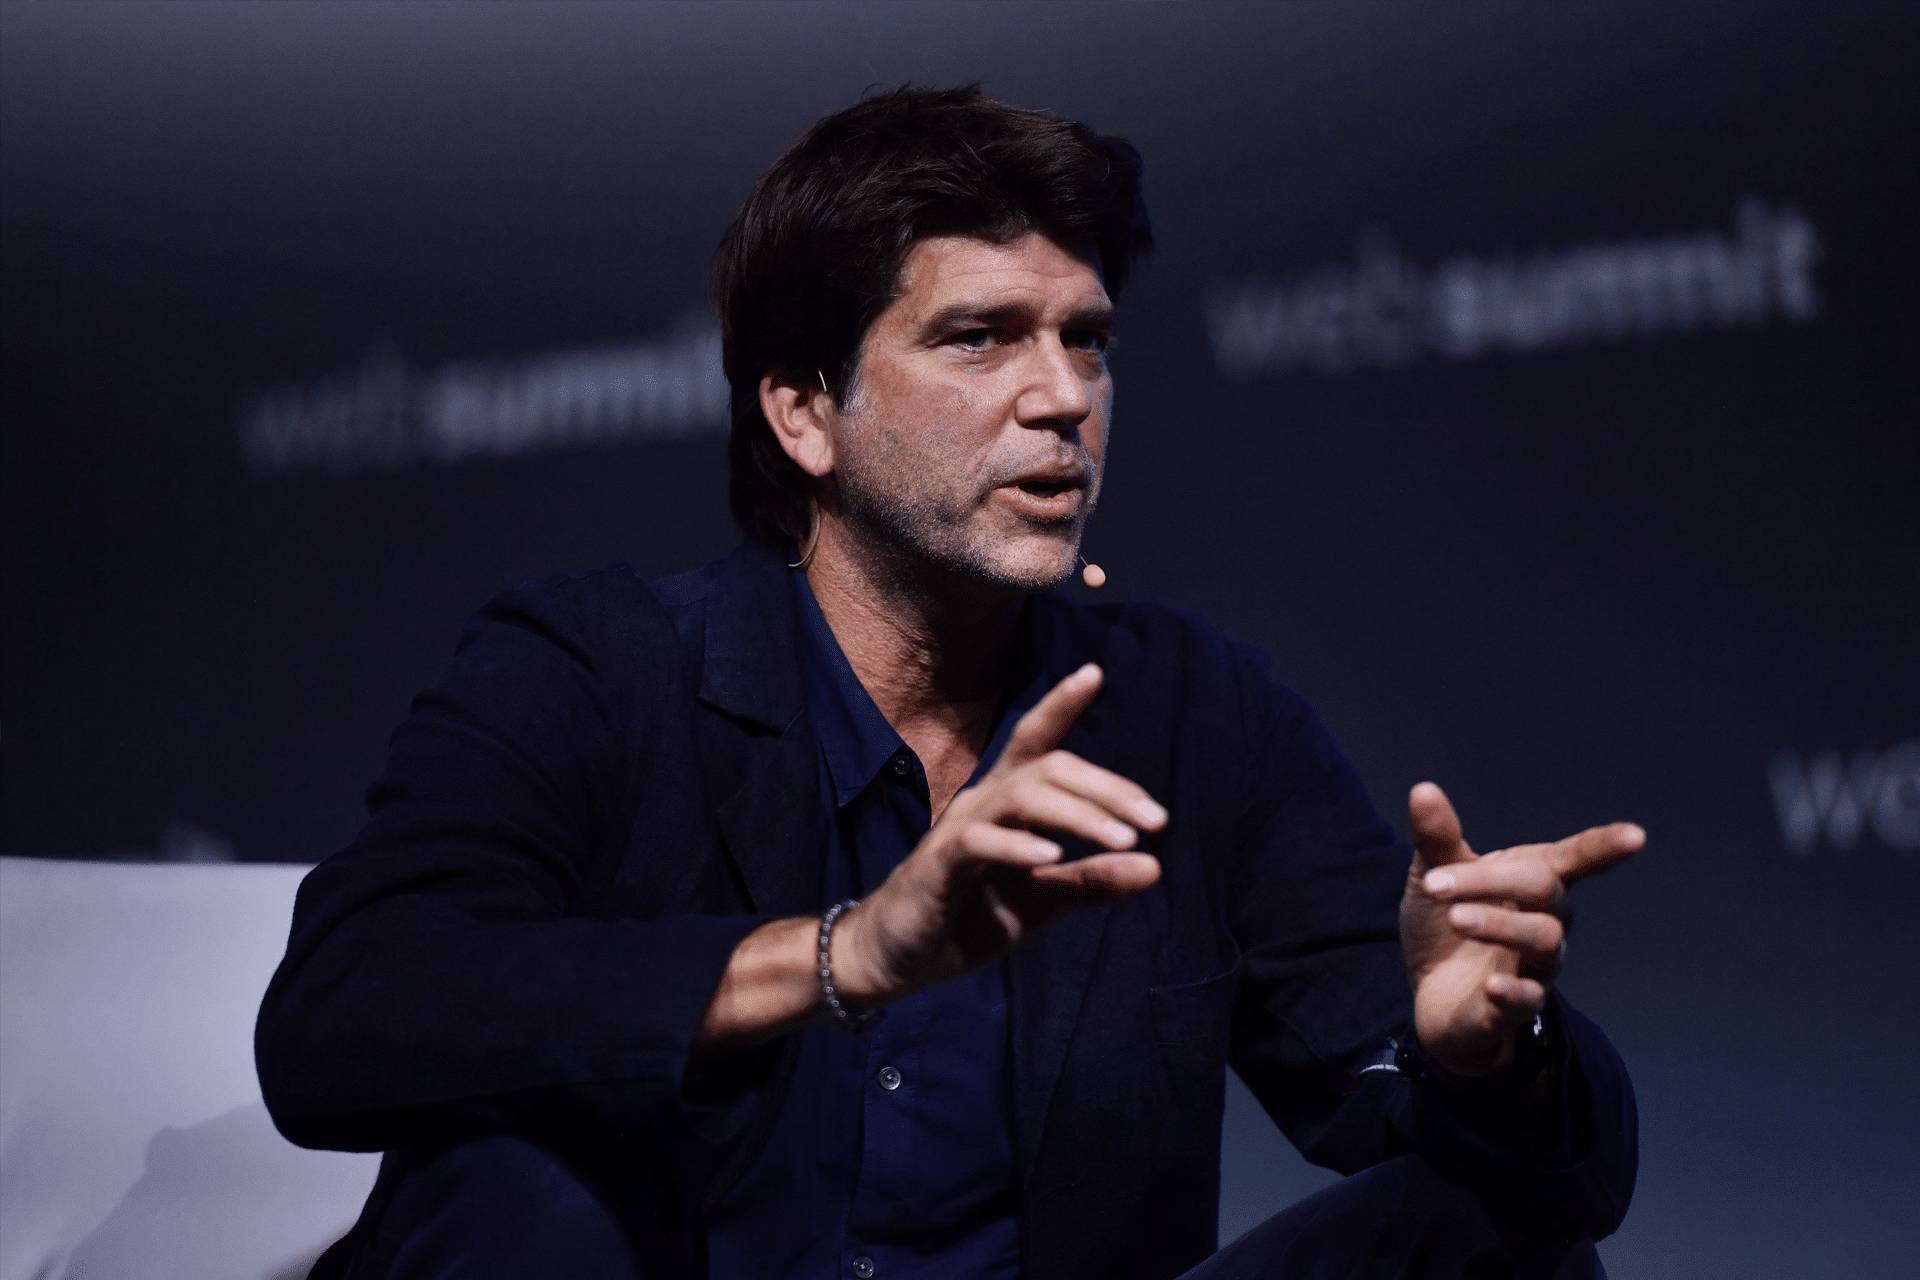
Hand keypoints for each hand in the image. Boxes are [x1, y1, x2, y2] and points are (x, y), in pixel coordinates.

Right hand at [833, 662, 1165, 1005]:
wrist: (902, 960)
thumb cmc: (970, 918)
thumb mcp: (1044, 899)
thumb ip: (1093, 880)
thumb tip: (1156, 865)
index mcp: (1007, 802)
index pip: (1036, 742)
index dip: (1060, 704)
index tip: (1094, 672)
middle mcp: (982, 802)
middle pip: (1047, 768)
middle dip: (1105, 786)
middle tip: (1154, 819)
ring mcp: (957, 830)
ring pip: (1022, 796)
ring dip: (1078, 815)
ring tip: (1123, 839)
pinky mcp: (937, 865)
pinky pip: (978, 840)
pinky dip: (1018, 845)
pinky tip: (1051, 856)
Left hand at [1400, 782, 1641, 1075]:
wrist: (1430, 996)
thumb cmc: (1444, 928)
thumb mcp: (1431, 878)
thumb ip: (1437, 839)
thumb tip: (1424, 789)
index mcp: (1528, 883)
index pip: (1574, 860)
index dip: (1604, 847)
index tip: (1635, 837)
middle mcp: (1544, 922)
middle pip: (1546, 889)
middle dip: (1494, 879)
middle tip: (1437, 884)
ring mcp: (1534, 966)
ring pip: (1545, 939)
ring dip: (1499, 925)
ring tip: (1456, 918)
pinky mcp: (1514, 1008)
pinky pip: (1529, 999)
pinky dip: (1513, 992)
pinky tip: (1491, 986)